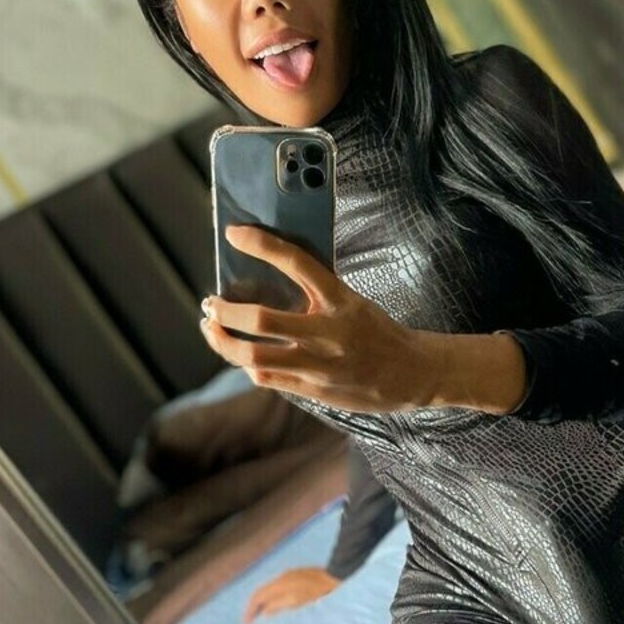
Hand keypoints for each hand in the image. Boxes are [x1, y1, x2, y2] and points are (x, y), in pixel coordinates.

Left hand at [200, 225, 436, 412]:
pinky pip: (267, 378)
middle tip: (210, 303)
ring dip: (224, 343)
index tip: (233, 233)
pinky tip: (240, 355)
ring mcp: (319, 366)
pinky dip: (247, 365)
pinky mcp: (314, 390)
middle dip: (226, 312)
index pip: (298, 263)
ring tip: (211, 329)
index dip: (262, 245)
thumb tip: (270, 273)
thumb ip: (317, 292)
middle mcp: (328, 333)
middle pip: (262, 321)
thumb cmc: (378, 333)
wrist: (413, 374)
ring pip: (255, 358)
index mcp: (341, 301)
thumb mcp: (352, 302)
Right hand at [243, 567, 340, 623]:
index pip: (257, 596)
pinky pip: (280, 589)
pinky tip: (280, 608)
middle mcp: (283, 577)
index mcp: (280, 583)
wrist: (340, 577)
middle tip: (252, 622)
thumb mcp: (298, 602)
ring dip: (265, 603)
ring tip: (264, 618)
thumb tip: (264, 612)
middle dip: (255, 607)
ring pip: (271, 590)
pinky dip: (275, 599)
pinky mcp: (301, 577)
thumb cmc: (321, 593)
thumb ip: (279, 606)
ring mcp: (292, 576)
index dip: (250, 611)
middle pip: (262, 592)